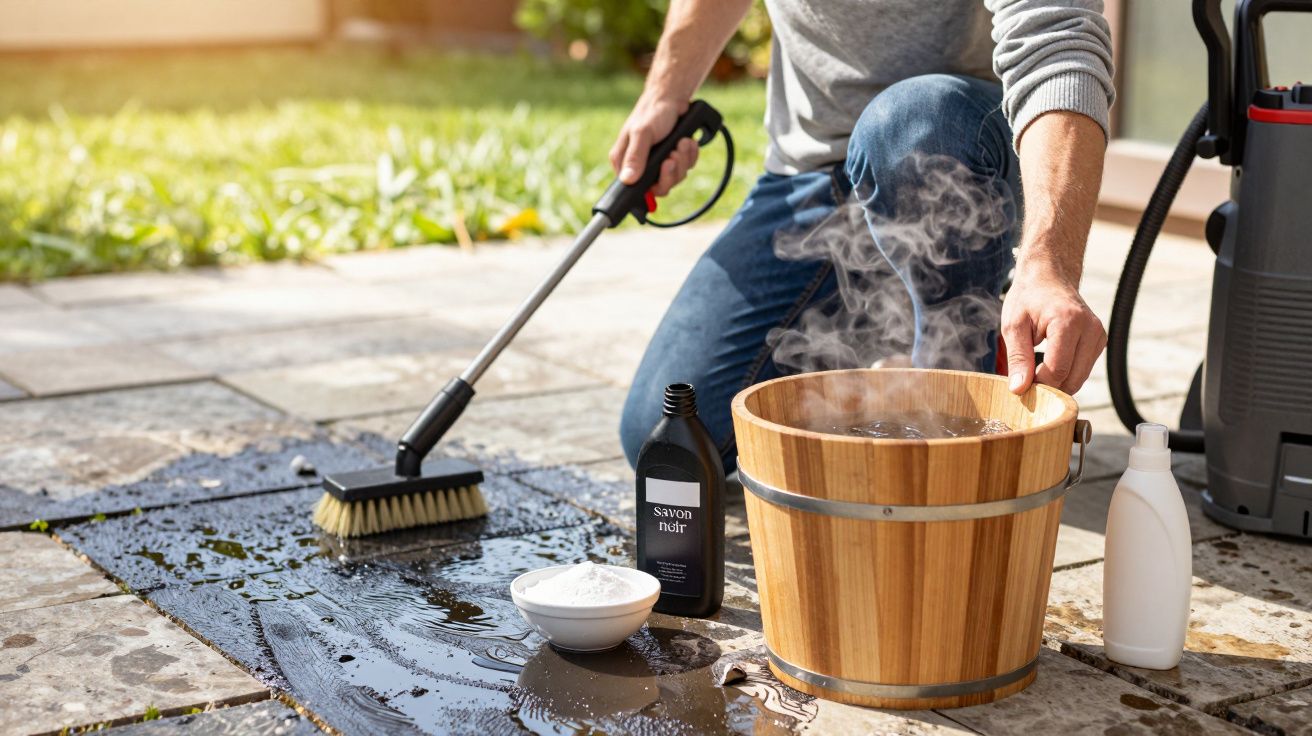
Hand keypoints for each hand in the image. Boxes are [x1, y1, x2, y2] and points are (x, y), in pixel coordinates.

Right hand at [609, 96, 699, 196]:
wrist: (672, 97)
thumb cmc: (652, 112)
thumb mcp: (642, 133)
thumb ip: (635, 157)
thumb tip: (627, 180)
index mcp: (624, 161)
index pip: (635, 189)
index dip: (652, 186)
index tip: (664, 168)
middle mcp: (640, 165)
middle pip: (659, 187)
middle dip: (672, 172)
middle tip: (674, 155)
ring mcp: (657, 163)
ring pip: (675, 178)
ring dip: (683, 161)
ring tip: (683, 142)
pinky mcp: (673, 159)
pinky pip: (685, 168)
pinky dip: (690, 156)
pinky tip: (688, 141)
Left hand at [1001, 263, 1106, 394]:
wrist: (1047, 276)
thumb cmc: (1027, 299)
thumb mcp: (1013, 326)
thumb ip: (1017, 358)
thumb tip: (1019, 390)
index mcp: (1068, 322)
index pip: (1057, 370)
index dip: (1038, 386)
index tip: (1020, 389)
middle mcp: (1090, 328)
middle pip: (1071, 378)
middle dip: (1048, 388)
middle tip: (1025, 383)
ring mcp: (1099, 335)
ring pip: (1079, 378)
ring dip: (1057, 383)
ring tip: (1035, 371)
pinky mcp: (1100, 341)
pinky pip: (1083, 370)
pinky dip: (1066, 374)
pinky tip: (1048, 365)